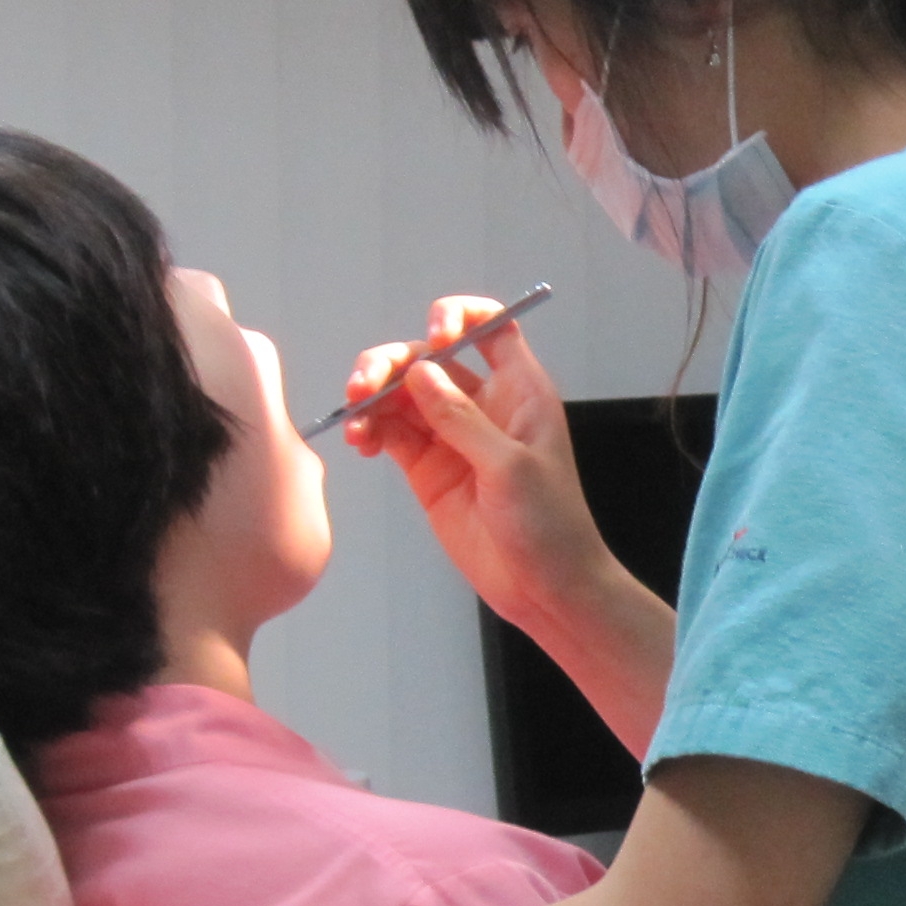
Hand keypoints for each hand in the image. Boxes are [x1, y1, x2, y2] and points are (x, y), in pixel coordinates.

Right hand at [341, 303, 619, 633]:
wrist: (545, 589)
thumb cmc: (550, 524)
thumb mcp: (509, 467)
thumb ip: (461, 419)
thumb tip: (418, 371)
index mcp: (519, 390)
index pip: (491, 326)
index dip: (459, 317)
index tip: (434, 335)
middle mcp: (483, 405)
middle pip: (429, 358)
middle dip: (393, 362)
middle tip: (364, 387)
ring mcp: (451, 436)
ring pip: (403, 394)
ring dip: (372, 396)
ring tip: (356, 421)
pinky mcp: (427, 468)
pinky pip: (391, 433)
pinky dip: (370, 430)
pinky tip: (360, 442)